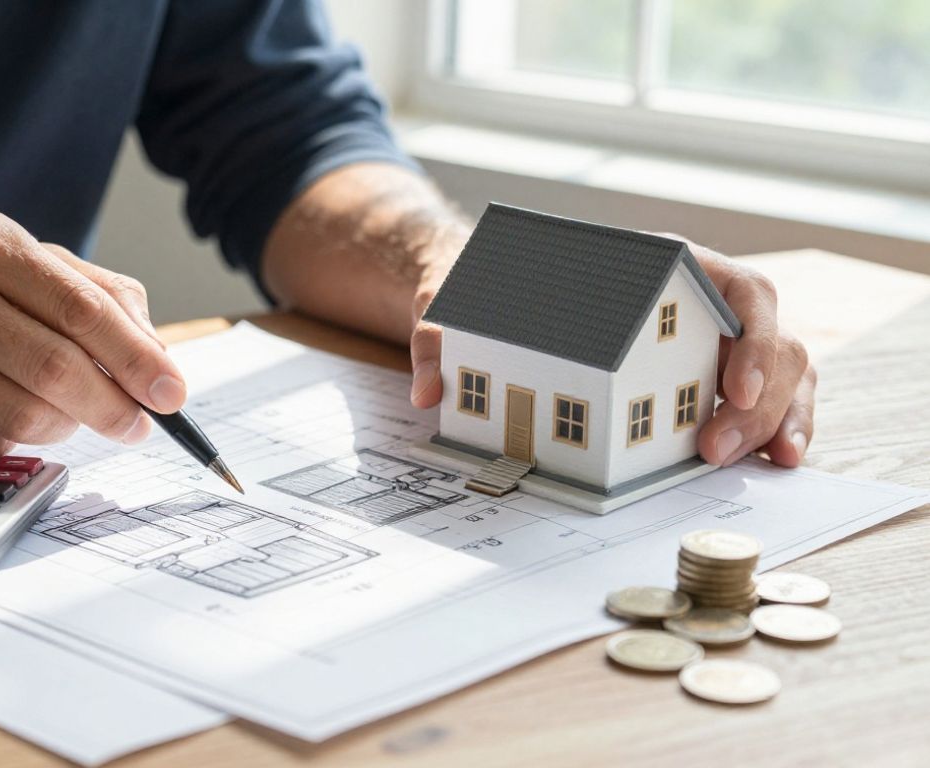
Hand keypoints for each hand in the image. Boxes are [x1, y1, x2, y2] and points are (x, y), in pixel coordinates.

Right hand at [0, 208, 185, 453]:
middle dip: (114, 405)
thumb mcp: (20, 258)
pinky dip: (20, 440)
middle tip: (142, 425)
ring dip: (69, 425)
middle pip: (53, 367)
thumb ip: (97, 294)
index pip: (77, 306)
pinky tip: (16, 415)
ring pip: (23, 415)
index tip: (173, 392)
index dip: (135, 355)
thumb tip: (157, 359)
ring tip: (75, 412)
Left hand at [406, 234, 814, 467]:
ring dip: (777, 417)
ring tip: (764, 461)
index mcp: (656, 263)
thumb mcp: (456, 298)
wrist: (490, 291)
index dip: (750, 336)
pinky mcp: (706, 375)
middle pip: (766, 335)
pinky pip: (762, 396)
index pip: (734, 285)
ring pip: (779, 368)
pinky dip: (774, 426)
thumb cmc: (487, 287)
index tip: (731, 387)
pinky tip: (777, 458)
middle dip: (760, 396)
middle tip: (715, 449)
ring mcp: (708, 336)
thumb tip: (426, 390)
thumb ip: (438, 334)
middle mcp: (695, 294)